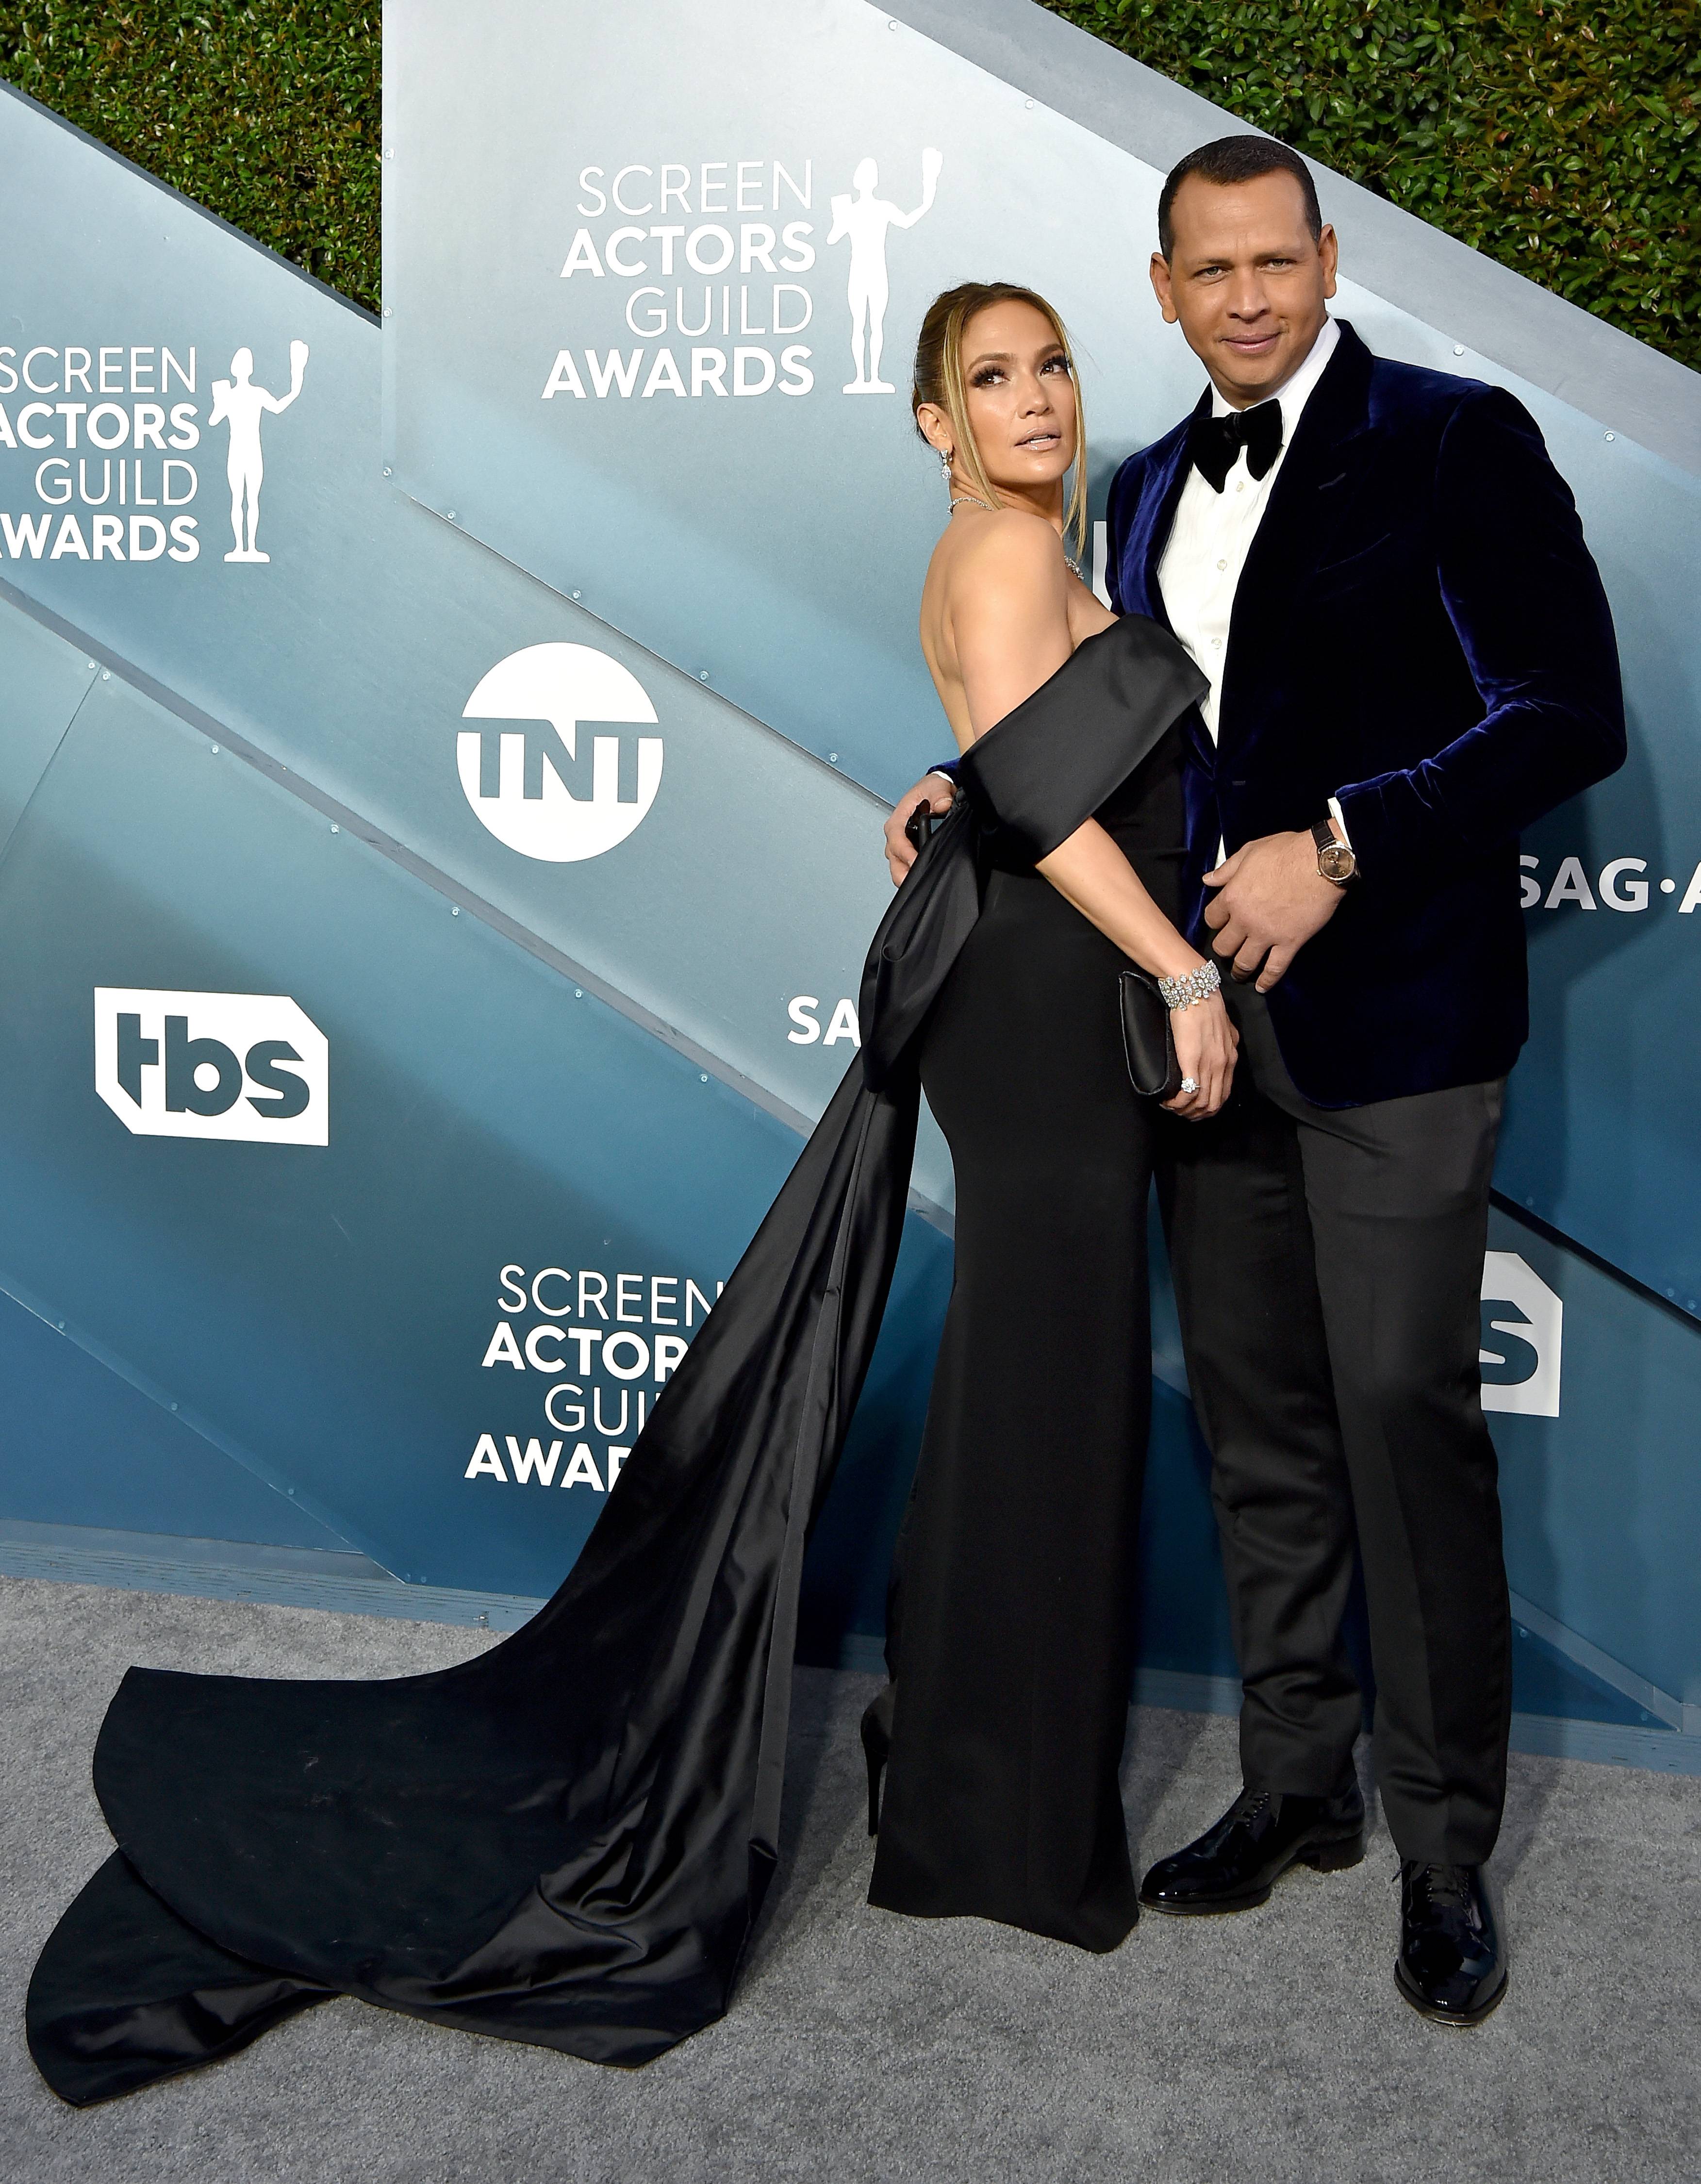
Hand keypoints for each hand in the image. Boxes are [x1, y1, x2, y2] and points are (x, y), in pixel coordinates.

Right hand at [884, 777, 955, 885]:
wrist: (933, 791)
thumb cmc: (929, 789)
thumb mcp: (936, 786)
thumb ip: (939, 795)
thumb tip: (943, 804)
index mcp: (898, 819)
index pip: (896, 840)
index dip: (905, 854)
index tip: (916, 862)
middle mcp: (896, 834)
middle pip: (894, 860)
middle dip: (904, 873)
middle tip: (920, 880)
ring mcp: (900, 845)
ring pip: (898, 867)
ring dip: (908, 876)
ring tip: (924, 880)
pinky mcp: (908, 851)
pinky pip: (905, 867)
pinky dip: (913, 874)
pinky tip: (925, 875)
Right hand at [1164, 991, 1237, 1119]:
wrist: (1196, 994)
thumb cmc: (1206, 1006)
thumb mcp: (1225, 1028)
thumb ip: (1225, 1042)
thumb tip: (1221, 1047)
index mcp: (1230, 1059)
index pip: (1224, 1095)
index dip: (1208, 1108)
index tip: (1194, 1108)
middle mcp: (1223, 1066)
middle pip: (1213, 1104)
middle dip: (1196, 1114)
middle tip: (1180, 1113)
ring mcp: (1209, 1065)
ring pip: (1201, 1103)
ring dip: (1184, 1110)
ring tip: (1171, 1107)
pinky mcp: (1192, 1062)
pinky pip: (1188, 1093)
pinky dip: (1177, 1103)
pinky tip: (1167, 1101)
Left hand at [1202, 829, 1343, 989]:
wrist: (1320, 862)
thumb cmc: (1286, 851)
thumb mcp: (1250, 851)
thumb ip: (1226, 870)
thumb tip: (1207, 880)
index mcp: (1232, 897)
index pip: (1212, 918)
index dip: (1215, 921)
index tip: (1220, 923)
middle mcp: (1245, 920)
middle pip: (1223, 945)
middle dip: (1224, 948)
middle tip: (1229, 949)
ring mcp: (1267, 934)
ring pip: (1244, 962)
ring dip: (1239, 970)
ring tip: (1239, 974)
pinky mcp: (1289, 943)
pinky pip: (1274, 969)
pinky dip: (1267, 981)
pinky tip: (1262, 987)